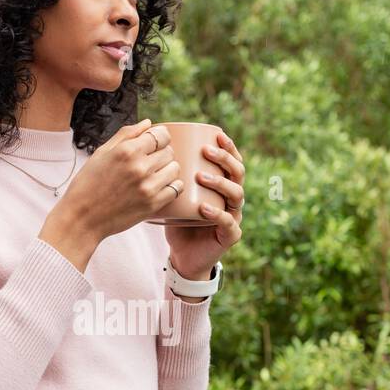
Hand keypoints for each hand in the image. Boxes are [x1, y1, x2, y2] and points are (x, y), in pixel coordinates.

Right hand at [54, 119, 184, 240]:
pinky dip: (172, 186)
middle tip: (151, 161)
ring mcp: (148, 187)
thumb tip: (148, 123)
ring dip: (168, 169)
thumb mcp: (101, 153)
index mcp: (127, 151)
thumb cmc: (88, 183)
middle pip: (169, 151)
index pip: (161, 135)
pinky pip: (176, 189)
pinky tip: (161, 186)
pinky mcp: (152, 204)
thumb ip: (126, 135)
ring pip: (175, 169)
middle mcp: (140, 167)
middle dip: (163, 153)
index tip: (155, 142)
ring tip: (155, 174)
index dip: (160, 137)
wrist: (82, 218)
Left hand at [165, 130, 244, 279]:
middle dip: (224, 159)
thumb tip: (151, 145)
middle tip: (206, 151)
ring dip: (220, 182)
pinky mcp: (230, 235)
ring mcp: (234, 216)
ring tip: (202, 177)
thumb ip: (171, 174)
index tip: (217, 134)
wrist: (182, 255)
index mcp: (224, 185)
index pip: (232, 161)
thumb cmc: (178, 221)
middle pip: (238, 173)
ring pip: (236, 194)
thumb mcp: (174, 193)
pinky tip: (204, 208)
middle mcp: (232, 199)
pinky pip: (228, 222)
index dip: (229, 147)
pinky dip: (217, 214)